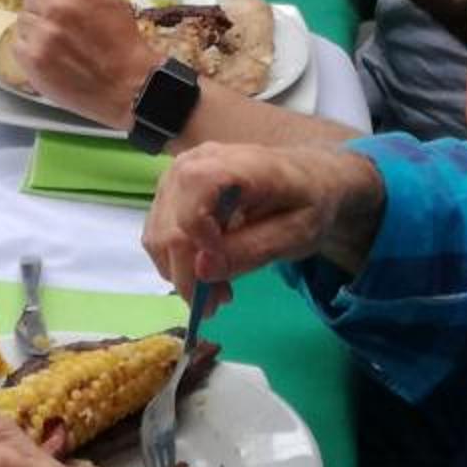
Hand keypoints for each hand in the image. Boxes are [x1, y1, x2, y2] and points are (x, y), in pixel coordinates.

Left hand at [8, 0, 160, 132]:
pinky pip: (18, 44)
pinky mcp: (33, 56)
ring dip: (36, 30)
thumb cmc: (122, 42)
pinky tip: (53, 58)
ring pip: (22, 21)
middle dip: (41, 9)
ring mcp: (43, 31)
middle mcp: (58, 3)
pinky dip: (31, 51)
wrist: (129, 85)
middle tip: (62, 26)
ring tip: (60, 45)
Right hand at [143, 141, 385, 293]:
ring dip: (181, 273)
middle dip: (189, 276)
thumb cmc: (308, 202)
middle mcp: (194, 162)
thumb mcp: (299, 233)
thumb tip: (202, 271)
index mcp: (236, 163)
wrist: (307, 176)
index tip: (225, 277)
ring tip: (218, 290)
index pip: (194, 195)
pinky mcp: (170, 191)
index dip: (200, 242)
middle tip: (220, 304)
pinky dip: (176, 262)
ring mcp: (177, 175)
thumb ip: (253, 250)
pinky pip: (158, 234)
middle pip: (171, 226)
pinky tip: (206, 272)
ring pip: (157, 235)